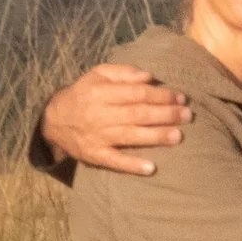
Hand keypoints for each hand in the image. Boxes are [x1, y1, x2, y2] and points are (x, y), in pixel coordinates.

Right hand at [41, 64, 189, 176]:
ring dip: (156, 136)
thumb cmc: (84, 94)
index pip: (137, 93)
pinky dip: (132, 165)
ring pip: (130, 136)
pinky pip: (114, 162)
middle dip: (165, 114)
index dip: (161, 95)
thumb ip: (123, 72)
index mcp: (101, 92)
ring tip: (178, 136)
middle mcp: (99, 114)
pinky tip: (151, 168)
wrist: (54, 120)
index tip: (181, 97)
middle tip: (188, 115)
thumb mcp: (98, 74)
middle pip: (138, 114)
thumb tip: (149, 76)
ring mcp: (97, 136)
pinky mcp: (94, 155)